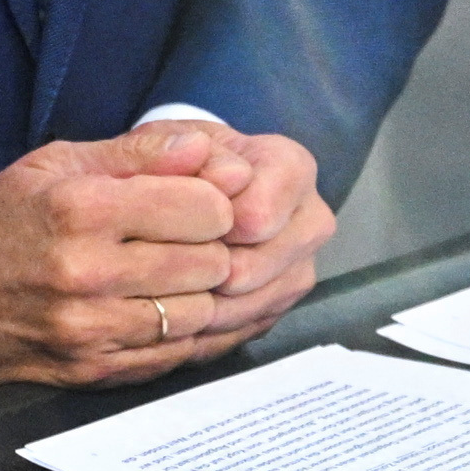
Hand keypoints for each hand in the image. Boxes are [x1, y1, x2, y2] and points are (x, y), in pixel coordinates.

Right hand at [0, 123, 292, 390]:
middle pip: (212, 264)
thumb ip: (140, 152)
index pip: (206, 209)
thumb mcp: (58, 163)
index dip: (214, 203)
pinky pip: (174, 356)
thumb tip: (210, 149)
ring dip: (201, 295)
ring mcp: (90, 329)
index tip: (199, 204)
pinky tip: (168, 310)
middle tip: (193, 242)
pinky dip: (184, 333)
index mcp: (83, 209)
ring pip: (200, 314)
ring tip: (177, 276)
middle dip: (214, 249)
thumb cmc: (1, 220)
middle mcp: (89, 272)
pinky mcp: (91, 369)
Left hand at [163, 120, 335, 316]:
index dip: (204, 227)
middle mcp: (311, 218)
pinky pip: (248, 327)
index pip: (256, 217)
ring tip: (161, 286)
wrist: (185, 187)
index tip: (170, 220)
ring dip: (199, 303)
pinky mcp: (285, 301)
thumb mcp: (158, 143)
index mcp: (292, 168)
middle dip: (199, 271)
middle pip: (254, 269)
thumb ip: (175, 151)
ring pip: (250, 305)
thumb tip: (227, 177)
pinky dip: (209, 324)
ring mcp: (303, 265)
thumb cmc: (173, 163)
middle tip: (157, 260)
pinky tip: (179, 305)